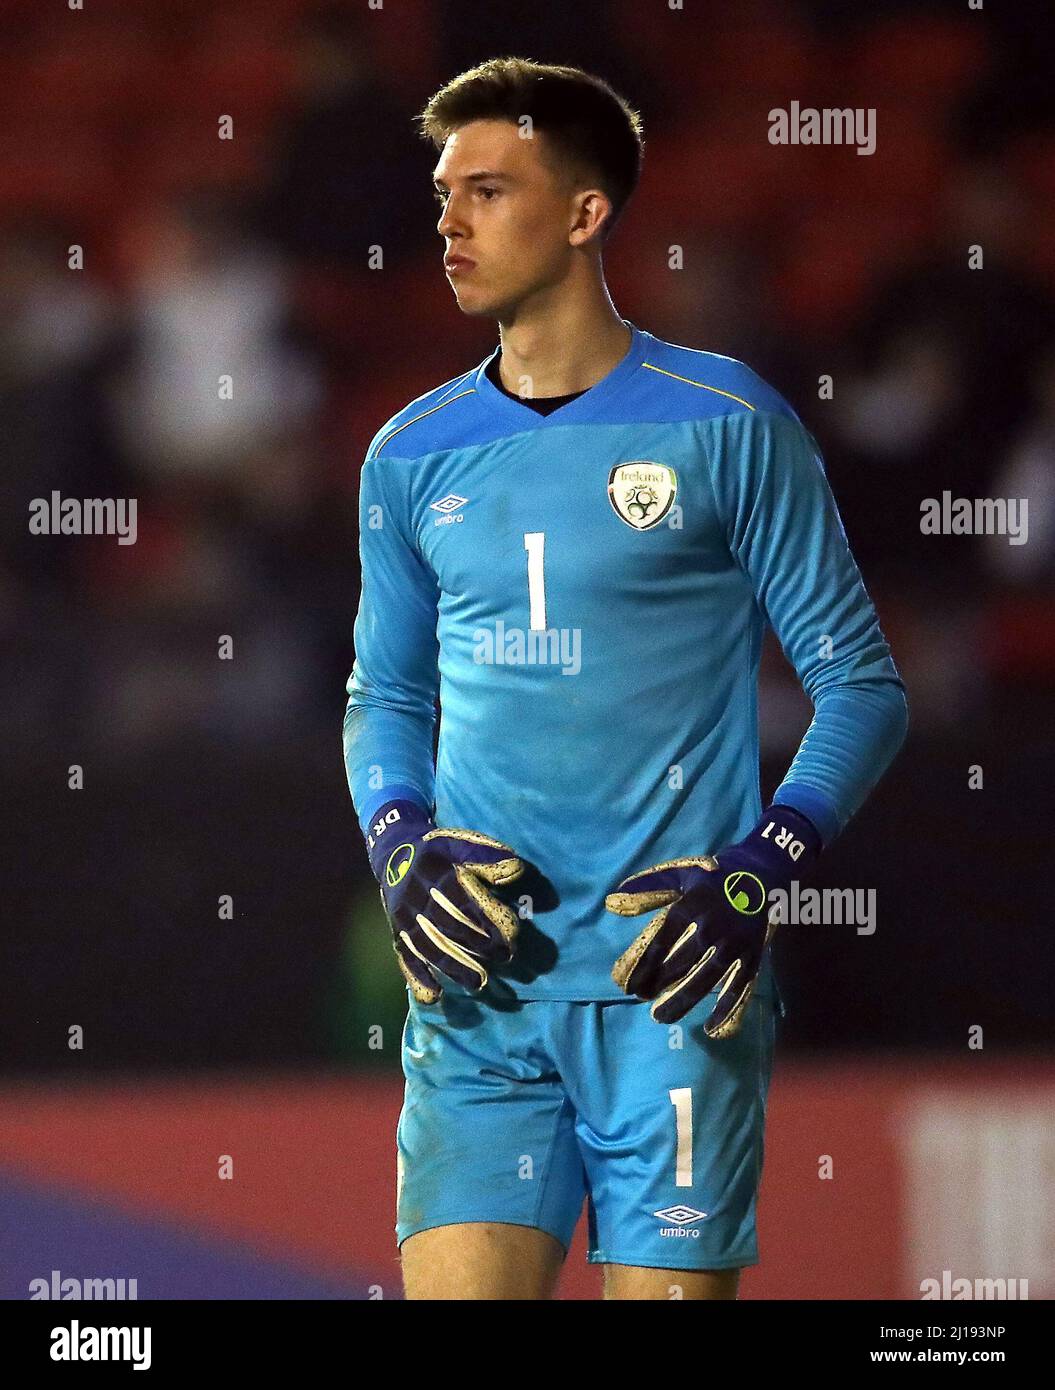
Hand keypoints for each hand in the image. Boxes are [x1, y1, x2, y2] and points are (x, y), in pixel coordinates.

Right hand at [367, 800, 524, 1002]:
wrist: (393, 851)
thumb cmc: (438, 851)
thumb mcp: (462, 842)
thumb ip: (489, 856)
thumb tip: (516, 870)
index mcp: (437, 872)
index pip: (465, 900)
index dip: (489, 919)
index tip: (512, 936)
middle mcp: (418, 896)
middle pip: (449, 926)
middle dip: (479, 946)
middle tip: (505, 959)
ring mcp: (404, 917)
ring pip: (428, 946)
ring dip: (453, 967)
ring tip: (477, 984)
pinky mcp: (396, 932)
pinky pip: (404, 957)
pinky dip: (417, 977)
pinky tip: (433, 996)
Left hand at [605, 806, 820, 1035]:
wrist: (761, 873)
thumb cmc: (714, 876)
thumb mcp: (680, 875)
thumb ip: (648, 887)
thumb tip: (610, 901)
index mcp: (691, 906)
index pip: (662, 941)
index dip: (645, 966)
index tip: (630, 986)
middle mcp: (712, 926)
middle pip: (681, 963)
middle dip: (659, 985)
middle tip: (642, 1001)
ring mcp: (734, 943)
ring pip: (706, 979)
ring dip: (683, 1000)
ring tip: (660, 1017)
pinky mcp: (753, 954)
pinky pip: (739, 986)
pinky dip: (726, 1007)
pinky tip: (709, 1026)